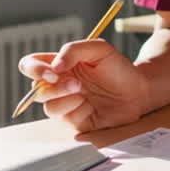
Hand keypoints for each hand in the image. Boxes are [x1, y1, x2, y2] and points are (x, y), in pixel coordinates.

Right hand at [17, 39, 149, 131]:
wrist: (139, 91)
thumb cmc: (119, 68)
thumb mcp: (99, 49)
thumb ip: (73, 50)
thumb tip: (54, 66)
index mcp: (59, 66)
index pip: (30, 65)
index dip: (34, 68)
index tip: (52, 72)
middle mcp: (58, 86)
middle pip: (35, 89)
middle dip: (54, 87)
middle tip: (77, 84)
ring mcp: (65, 105)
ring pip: (48, 107)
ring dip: (65, 99)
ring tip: (85, 94)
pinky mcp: (74, 122)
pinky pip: (64, 120)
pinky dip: (76, 112)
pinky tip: (91, 107)